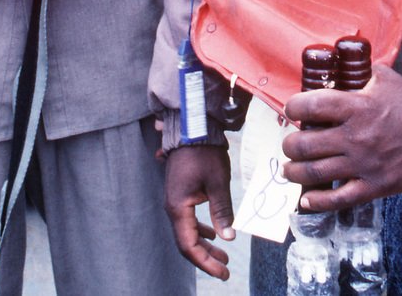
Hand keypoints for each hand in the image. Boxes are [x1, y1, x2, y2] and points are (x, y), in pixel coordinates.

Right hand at [164, 144, 234, 279]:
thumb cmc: (204, 153)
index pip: (189, 245)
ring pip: (188, 231)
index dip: (205, 262)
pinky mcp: (181, 194)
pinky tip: (213, 234)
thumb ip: (222, 211)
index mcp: (179, 207)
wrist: (191, 129)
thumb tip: (228, 237)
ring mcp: (175, 200)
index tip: (222, 272)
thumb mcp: (218, 183)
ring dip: (205, 245)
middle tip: (225, 269)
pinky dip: (201, 230)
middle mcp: (173, 207)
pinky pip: (189, 219)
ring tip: (223, 255)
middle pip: (187, 242)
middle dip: (206, 258)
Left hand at [281, 64, 401, 210]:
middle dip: (290, 144)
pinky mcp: (373, 186)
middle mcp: (356, 137)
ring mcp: (364, 164)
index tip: (292, 109)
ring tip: (291, 167)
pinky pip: (338, 199)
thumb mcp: (385, 78)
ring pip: (314, 173)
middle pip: (304, 144)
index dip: (294, 107)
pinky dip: (317, 202)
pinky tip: (306, 199)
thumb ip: (359, 73)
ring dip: (294, 171)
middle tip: (291, 142)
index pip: (311, 106)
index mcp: (357, 107)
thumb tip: (337, 67)